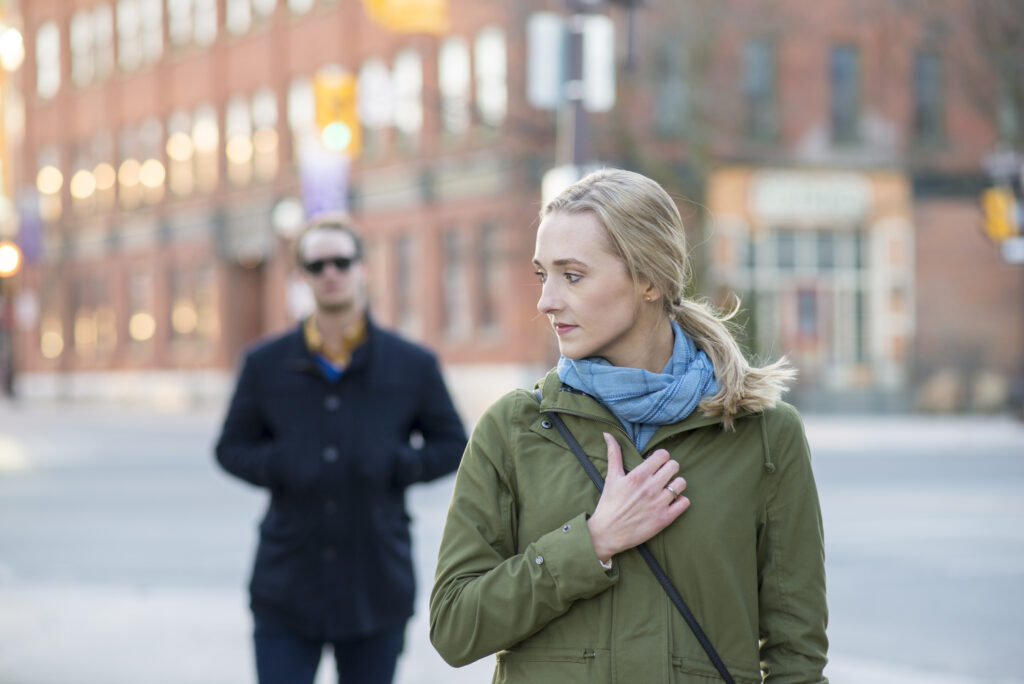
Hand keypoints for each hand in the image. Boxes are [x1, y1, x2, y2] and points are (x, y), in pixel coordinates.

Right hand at [586, 433, 689, 562]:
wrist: (607, 533)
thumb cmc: (609, 504)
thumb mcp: (611, 477)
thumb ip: (613, 454)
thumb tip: (608, 434)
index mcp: (638, 475)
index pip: (663, 455)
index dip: (661, 457)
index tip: (656, 464)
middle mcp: (650, 488)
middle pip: (675, 466)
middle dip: (669, 469)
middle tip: (662, 476)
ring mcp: (659, 503)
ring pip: (681, 483)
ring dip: (676, 484)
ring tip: (667, 489)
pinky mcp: (665, 519)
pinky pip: (684, 502)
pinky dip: (680, 501)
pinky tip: (670, 502)